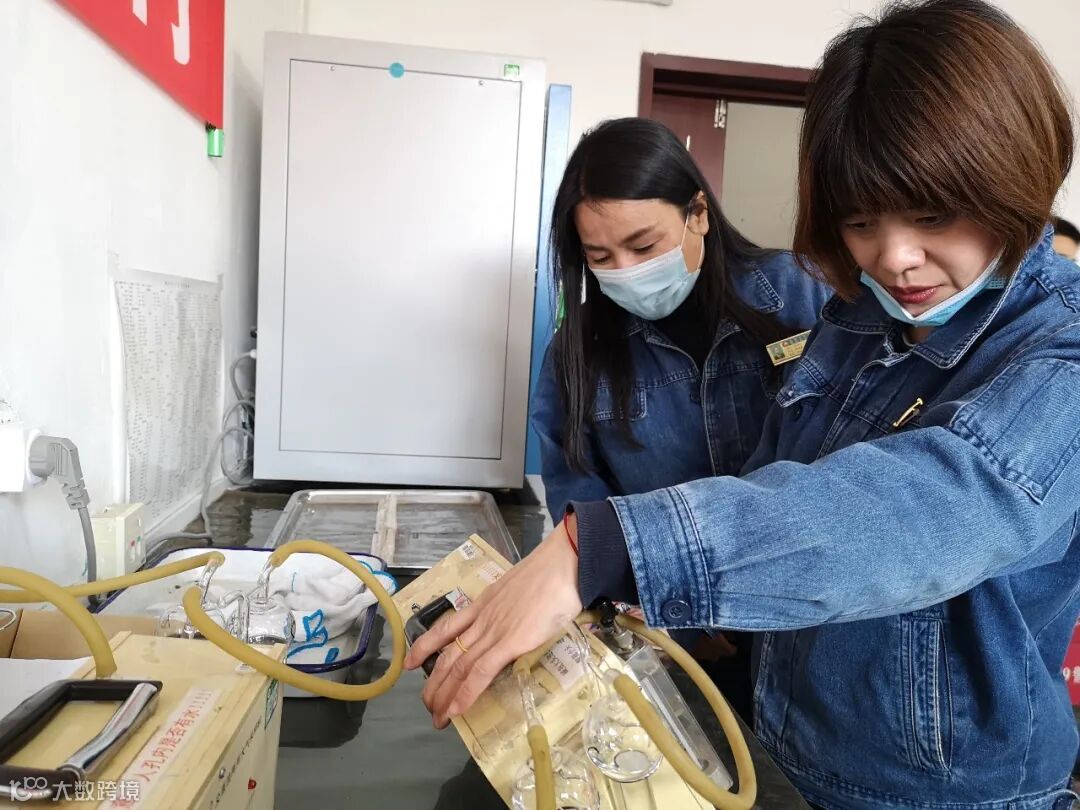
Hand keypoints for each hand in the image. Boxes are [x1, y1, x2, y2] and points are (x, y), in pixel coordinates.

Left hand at [405, 519, 583, 727]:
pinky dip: (465, 692)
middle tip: (428, 705)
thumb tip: (517, 615)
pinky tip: (456, 709)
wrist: (562, 563)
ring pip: (458, 666)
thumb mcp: (519, 587)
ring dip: (444, 694)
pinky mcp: (511, 642)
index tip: (412, 662)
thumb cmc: (551, 572)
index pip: (447, 628)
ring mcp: (494, 631)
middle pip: (449, 655)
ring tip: (436, 715)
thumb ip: (512, 604)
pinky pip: (481, 671)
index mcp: (484, 604)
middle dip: (434, 683)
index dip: (426, 646)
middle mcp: (482, 619)